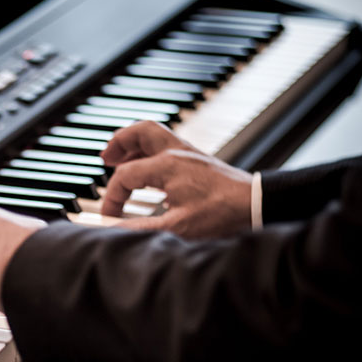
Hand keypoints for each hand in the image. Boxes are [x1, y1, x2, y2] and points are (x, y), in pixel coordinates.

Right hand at [100, 121, 252, 238]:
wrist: (256, 205)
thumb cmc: (222, 215)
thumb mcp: (176, 227)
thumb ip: (140, 228)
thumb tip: (113, 230)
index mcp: (167, 166)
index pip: (125, 175)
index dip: (112, 197)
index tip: (110, 216)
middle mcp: (176, 153)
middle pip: (139, 131)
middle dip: (118, 142)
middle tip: (105, 158)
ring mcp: (189, 153)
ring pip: (154, 135)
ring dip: (134, 145)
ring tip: (120, 160)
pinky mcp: (198, 160)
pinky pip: (166, 146)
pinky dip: (150, 153)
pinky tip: (148, 173)